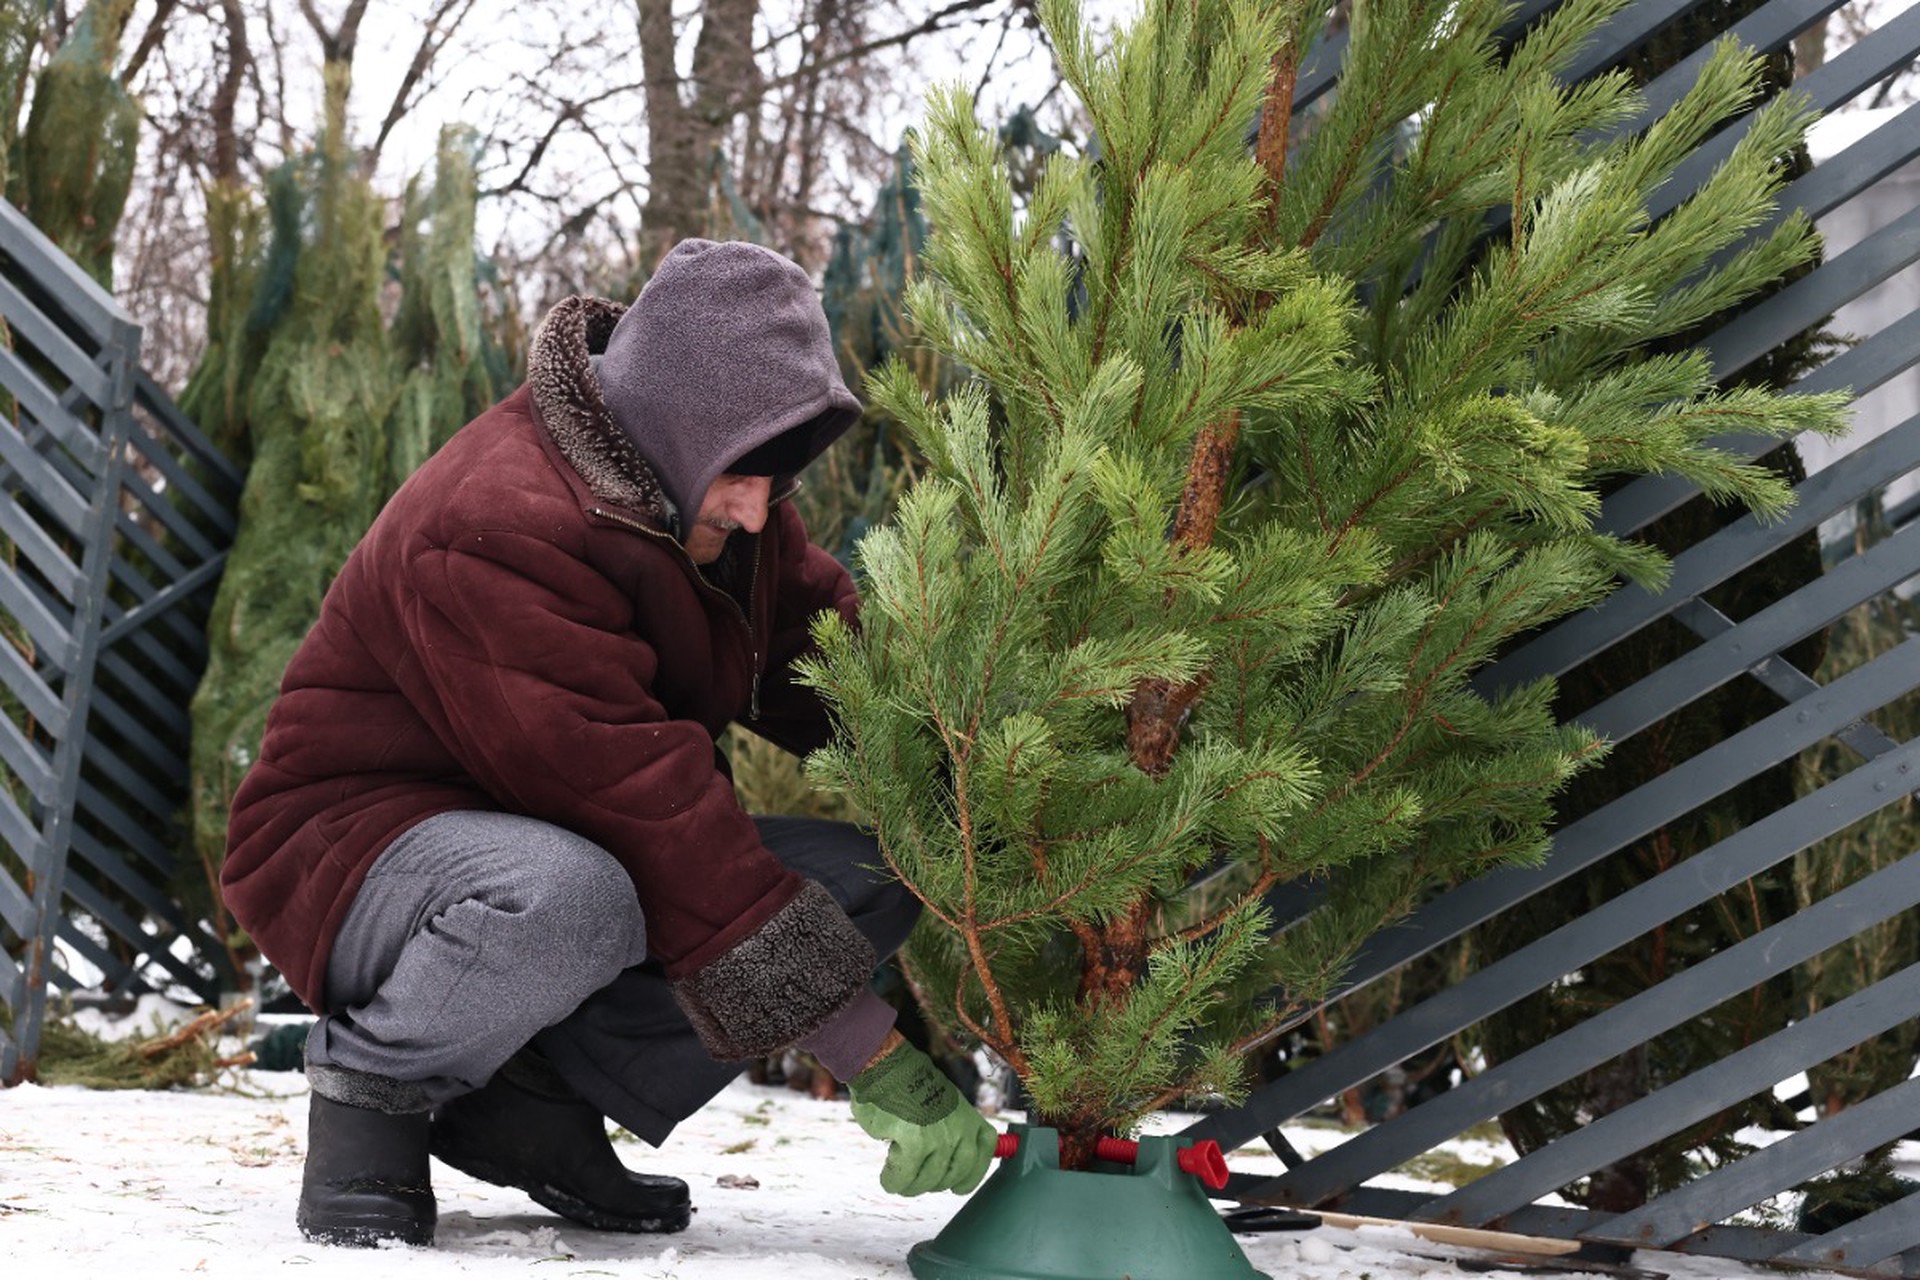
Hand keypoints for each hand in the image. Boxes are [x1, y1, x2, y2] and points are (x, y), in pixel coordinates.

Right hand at [847, 1038, 995, 1195]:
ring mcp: (939, 1137)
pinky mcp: (915, 1142)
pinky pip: (904, 1176)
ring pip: (929, 1181)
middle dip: (934, 1184)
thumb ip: (953, 1128)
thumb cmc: (909, 1085)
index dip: (972, 1176)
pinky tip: (887, 1178)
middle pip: (954, 1175)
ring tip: (898, 1181)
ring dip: (911, 1186)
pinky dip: (894, 1181)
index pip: (984, 1153)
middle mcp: (960, 1130)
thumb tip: (950, 1160)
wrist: (887, 1066)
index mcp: (969, 1117)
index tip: (958, 1187)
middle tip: (916, 1183)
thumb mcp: (944, 1102)